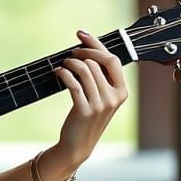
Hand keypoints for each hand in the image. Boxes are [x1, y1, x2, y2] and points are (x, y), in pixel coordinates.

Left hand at [49, 30, 128, 172]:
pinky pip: (73, 83)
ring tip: (63, 65)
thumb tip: (87, 50)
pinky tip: (57, 73)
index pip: (113, 59)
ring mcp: (100, 105)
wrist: (77, 145)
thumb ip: (100, 78)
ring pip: (85, 70)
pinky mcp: (84, 110)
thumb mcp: (100, 98)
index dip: (96, 44)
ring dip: (70, 63)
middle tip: (70, 53)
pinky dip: (63, 73)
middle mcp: (114, 97)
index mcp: (122, 92)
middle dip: (82, 52)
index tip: (81, 34)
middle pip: (99, 62)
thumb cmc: (86, 118)